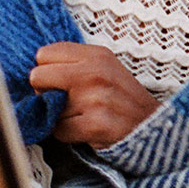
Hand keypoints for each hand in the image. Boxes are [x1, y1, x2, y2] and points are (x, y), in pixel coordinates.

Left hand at [29, 41, 159, 149]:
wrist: (153, 127)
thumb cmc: (123, 98)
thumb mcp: (105, 67)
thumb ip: (74, 63)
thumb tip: (35, 69)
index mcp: (97, 55)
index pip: (44, 53)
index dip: (47, 70)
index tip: (58, 80)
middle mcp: (95, 73)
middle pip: (38, 77)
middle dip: (45, 92)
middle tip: (63, 99)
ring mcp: (95, 99)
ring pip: (48, 108)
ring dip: (60, 116)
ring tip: (82, 115)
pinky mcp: (95, 125)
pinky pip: (58, 130)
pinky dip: (67, 134)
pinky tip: (85, 129)